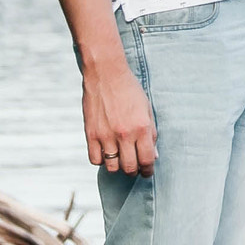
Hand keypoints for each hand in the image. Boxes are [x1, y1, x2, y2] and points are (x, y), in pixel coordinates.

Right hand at [84, 61, 156, 176]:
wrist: (106, 73)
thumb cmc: (129, 89)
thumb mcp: (147, 109)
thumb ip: (151, 134)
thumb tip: (153, 156)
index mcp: (141, 128)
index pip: (147, 160)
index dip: (148, 170)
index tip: (147, 171)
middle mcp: (124, 134)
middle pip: (130, 168)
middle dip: (134, 170)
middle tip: (134, 166)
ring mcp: (106, 135)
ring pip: (112, 167)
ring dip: (118, 166)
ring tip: (120, 158)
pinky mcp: (91, 134)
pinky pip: (95, 159)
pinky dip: (101, 159)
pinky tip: (106, 151)